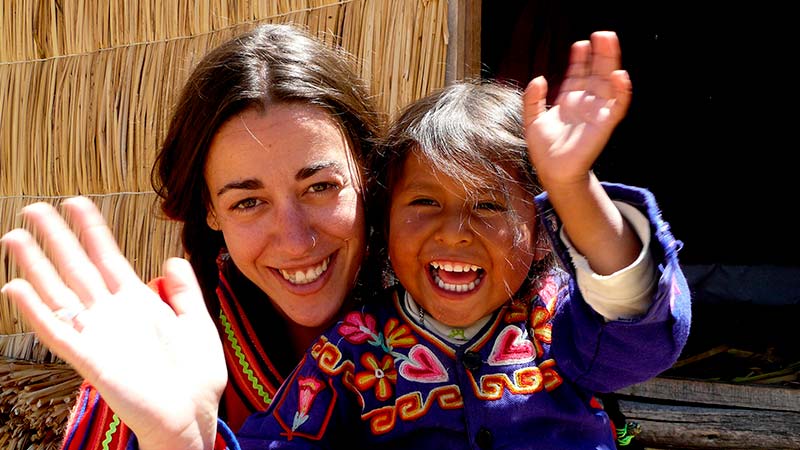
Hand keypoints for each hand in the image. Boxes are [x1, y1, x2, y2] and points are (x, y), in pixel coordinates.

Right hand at [1, 197, 225, 449]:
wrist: (193, 416)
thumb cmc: (196, 376)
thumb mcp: (198, 323)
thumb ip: (186, 290)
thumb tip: (172, 258)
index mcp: (138, 303)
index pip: (108, 258)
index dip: (92, 230)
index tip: (76, 202)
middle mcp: (113, 314)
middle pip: (77, 268)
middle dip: (56, 238)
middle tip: (33, 208)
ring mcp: (99, 336)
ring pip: (59, 293)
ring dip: (36, 267)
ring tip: (14, 238)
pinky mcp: (90, 360)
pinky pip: (57, 332)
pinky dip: (35, 311)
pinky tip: (15, 288)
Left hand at [523, 31, 631, 188]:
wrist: (553, 173)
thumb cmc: (544, 151)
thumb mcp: (532, 120)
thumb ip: (532, 99)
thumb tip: (538, 78)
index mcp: (569, 102)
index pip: (578, 75)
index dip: (580, 60)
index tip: (580, 44)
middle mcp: (585, 104)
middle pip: (595, 74)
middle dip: (599, 54)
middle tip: (602, 34)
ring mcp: (596, 113)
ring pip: (607, 83)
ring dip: (610, 63)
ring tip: (609, 42)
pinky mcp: (604, 124)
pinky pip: (617, 106)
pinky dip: (621, 91)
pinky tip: (620, 75)